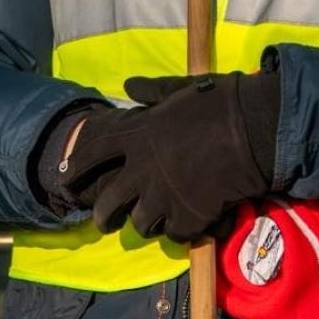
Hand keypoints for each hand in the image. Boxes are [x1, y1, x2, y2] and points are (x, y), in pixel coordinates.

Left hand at [62, 72, 274, 242]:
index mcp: (137, 136)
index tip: (66, 180)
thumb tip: (128, 84)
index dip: (76, 169)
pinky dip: (178, 229)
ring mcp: (163, 196)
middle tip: (105, 221)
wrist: (252, 130)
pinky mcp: (186, 217)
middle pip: (108, 202)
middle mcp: (142, 170)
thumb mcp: (179, 91)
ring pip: (139, 223)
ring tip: (152, 220)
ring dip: (144, 222)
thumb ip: (151, 92)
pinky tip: (186, 221)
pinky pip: (173, 233)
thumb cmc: (216, 104)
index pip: (93, 155)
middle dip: (102, 216)